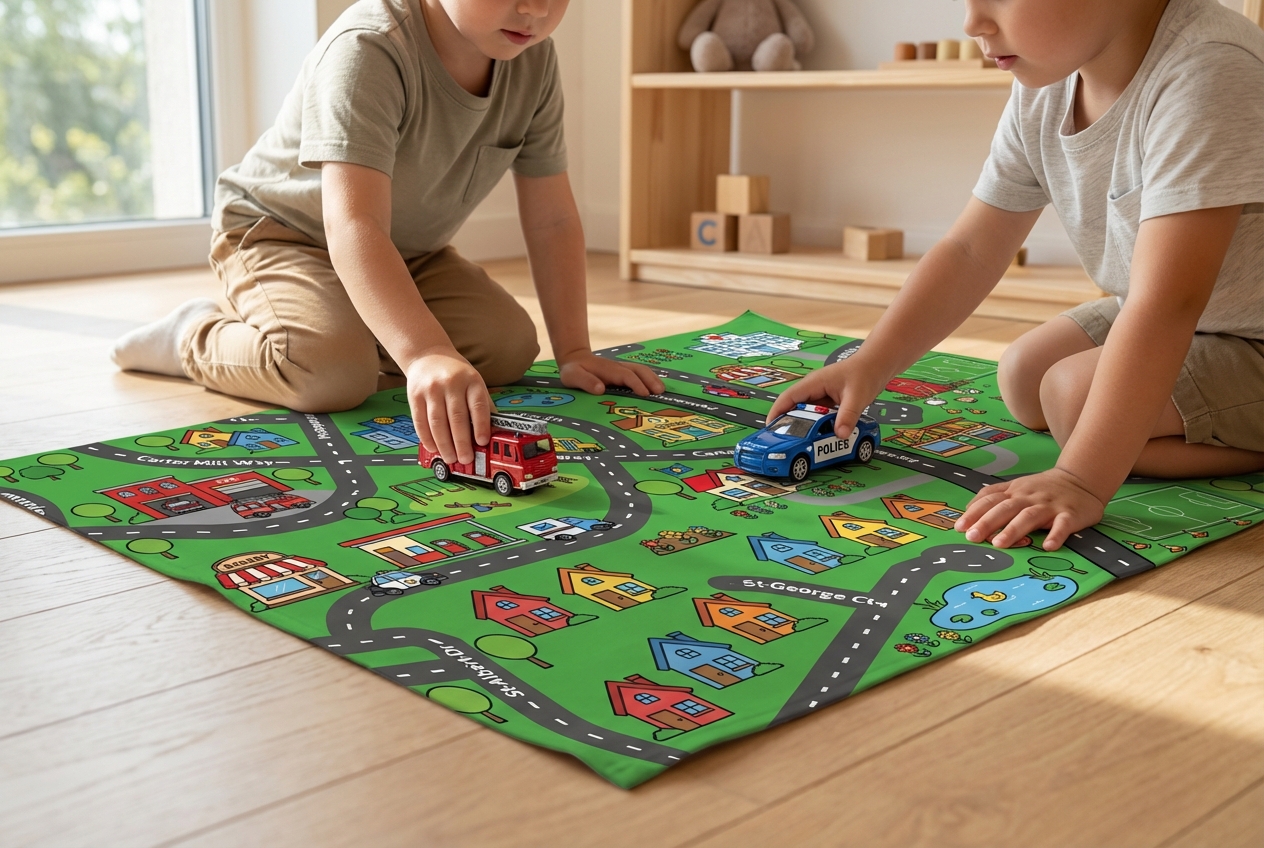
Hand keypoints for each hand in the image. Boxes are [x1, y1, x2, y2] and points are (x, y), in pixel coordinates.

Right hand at [405, 347, 491, 465]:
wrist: (428, 355)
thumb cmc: (457, 375)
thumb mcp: (474, 382)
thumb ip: (483, 405)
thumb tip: (494, 432)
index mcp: (471, 380)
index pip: (478, 405)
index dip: (481, 425)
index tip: (482, 442)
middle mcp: (451, 383)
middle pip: (457, 417)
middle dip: (461, 442)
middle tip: (465, 459)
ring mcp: (431, 389)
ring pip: (437, 422)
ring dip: (444, 444)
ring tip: (450, 458)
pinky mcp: (415, 395)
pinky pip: (420, 421)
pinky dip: (427, 438)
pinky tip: (434, 448)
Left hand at [557, 350, 664, 395]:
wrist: (574, 359)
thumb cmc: (573, 370)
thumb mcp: (572, 376)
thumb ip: (585, 381)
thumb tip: (601, 389)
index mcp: (608, 369)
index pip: (626, 376)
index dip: (636, 384)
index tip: (645, 393)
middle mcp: (618, 368)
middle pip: (638, 370)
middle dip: (650, 380)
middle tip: (660, 392)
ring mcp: (622, 369)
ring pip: (641, 371)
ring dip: (653, 379)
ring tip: (662, 391)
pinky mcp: (624, 373)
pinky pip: (640, 374)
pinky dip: (650, 379)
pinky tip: (657, 388)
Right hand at [766, 359, 885, 437]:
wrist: (876, 365)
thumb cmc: (864, 374)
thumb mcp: (857, 396)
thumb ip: (848, 415)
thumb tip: (840, 435)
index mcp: (813, 383)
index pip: (788, 398)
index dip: (776, 412)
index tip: (770, 428)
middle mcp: (813, 389)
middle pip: (794, 408)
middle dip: (788, 424)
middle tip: (785, 442)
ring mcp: (820, 396)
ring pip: (806, 414)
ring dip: (803, 427)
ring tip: (799, 443)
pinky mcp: (828, 402)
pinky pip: (817, 416)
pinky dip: (816, 426)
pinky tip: (819, 438)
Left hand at [955, 467, 1107, 550]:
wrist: (1080, 480)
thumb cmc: (1041, 488)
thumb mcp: (1015, 487)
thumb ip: (993, 495)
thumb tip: (967, 510)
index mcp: (1014, 492)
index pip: (990, 501)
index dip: (974, 513)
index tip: (959, 528)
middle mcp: (1029, 497)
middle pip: (1005, 508)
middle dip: (987, 522)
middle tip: (972, 537)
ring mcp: (1049, 505)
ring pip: (1029, 516)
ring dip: (1013, 530)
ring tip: (999, 544)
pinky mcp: (1070, 514)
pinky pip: (1063, 525)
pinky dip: (1056, 535)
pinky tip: (1048, 546)